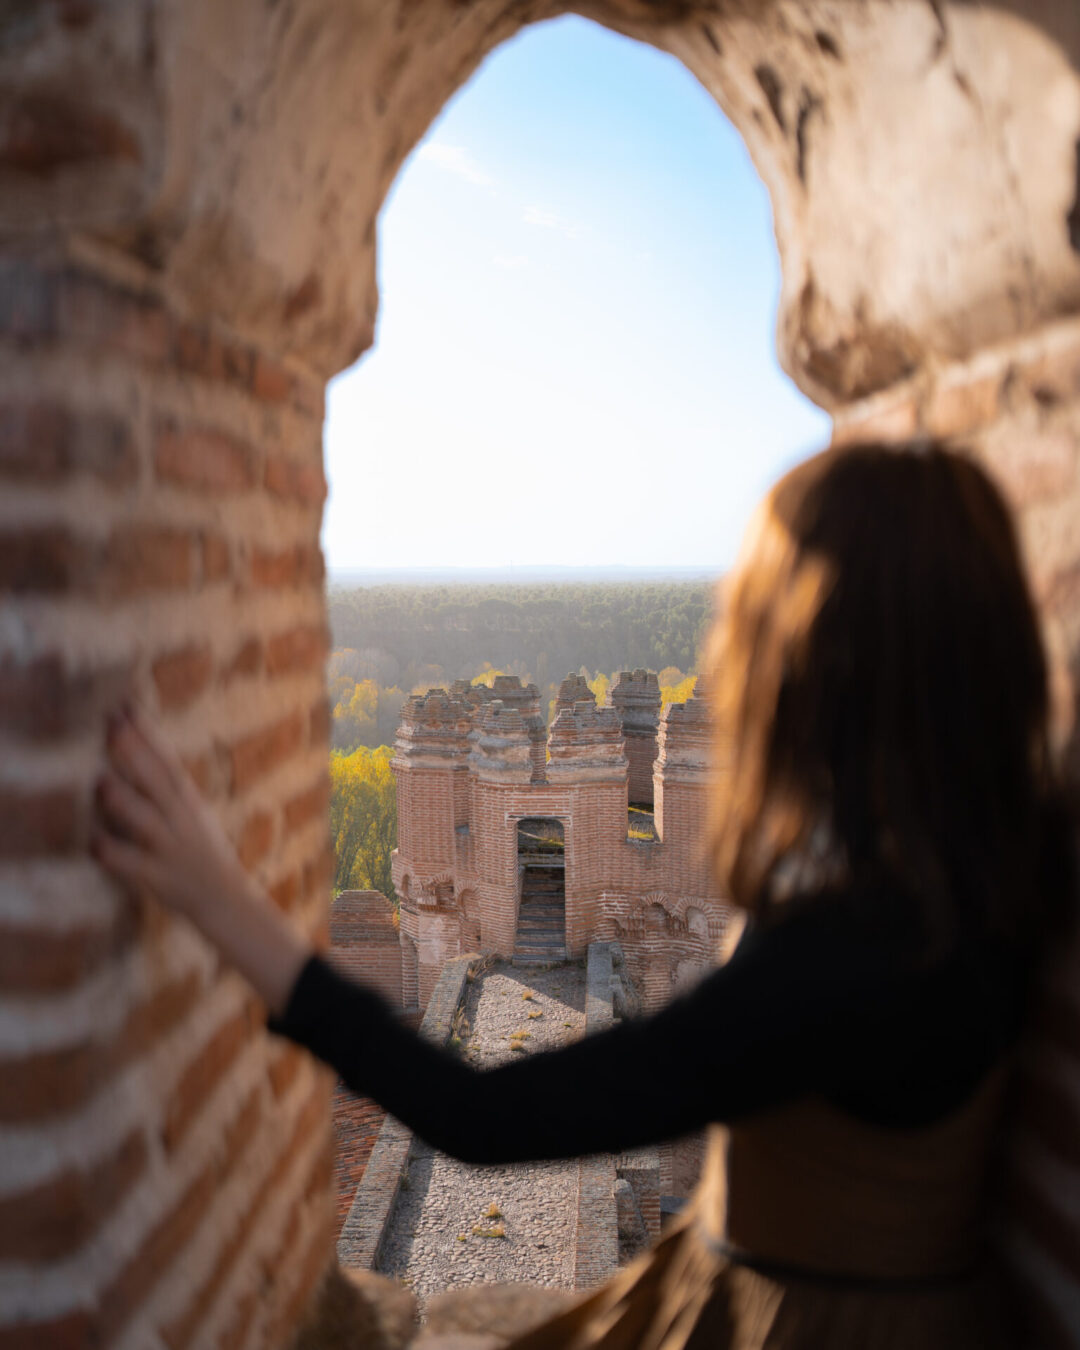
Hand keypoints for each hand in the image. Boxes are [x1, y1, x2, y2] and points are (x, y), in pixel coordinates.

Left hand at [93, 703, 251, 923]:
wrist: (224, 897)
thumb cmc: (197, 845)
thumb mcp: (189, 808)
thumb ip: (163, 782)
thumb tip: (131, 743)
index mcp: (186, 798)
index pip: (166, 758)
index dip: (146, 733)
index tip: (124, 706)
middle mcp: (179, 818)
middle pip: (157, 781)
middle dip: (134, 753)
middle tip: (110, 727)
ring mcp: (169, 847)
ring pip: (144, 821)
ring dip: (123, 801)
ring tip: (101, 783)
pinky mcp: (156, 876)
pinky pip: (130, 863)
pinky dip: (111, 852)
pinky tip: (93, 841)